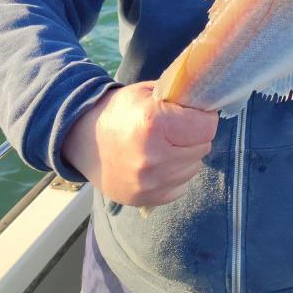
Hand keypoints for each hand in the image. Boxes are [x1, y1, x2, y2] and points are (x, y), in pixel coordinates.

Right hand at [61, 82, 218, 206]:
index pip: (206, 126)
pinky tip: (160, 162)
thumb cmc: (120, 111)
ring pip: (194, 168)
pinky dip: (176, 175)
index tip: (196, 113)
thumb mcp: (148, 93)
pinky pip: (181, 187)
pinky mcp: (145, 200)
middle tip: (179, 128)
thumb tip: (208, 99)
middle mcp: (153, 157)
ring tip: (167, 145)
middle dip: (196, 135)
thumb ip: (179, 97)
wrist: (83, 140)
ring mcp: (149, 183)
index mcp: (154, 124)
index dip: (205, 117)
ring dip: (187, 156)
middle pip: (202, 147)